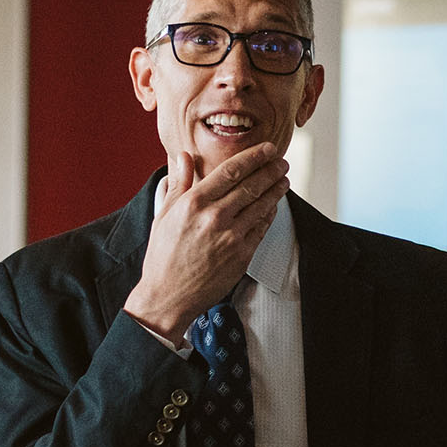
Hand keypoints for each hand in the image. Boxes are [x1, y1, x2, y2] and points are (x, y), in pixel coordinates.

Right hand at [124, 143, 288, 343]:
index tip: (266, 149)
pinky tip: (274, 205)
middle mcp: (214, 217)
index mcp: (194, 203)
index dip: (253, 157)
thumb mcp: (164, 214)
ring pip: (261, 205)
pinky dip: (270, 213)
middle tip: (281, 162)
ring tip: (283, 179)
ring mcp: (231, 236)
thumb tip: (185, 156)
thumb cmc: (163, 256)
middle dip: (270, 170)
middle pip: (251, 185)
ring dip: (275, 190)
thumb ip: (179, 183)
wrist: (168, 296)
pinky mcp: (242, 254)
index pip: (231, 171)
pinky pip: (261, 228)